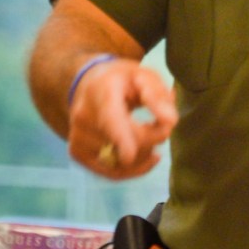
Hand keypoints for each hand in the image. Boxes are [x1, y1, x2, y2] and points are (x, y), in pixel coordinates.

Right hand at [68, 58, 177, 179]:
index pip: (109, 117)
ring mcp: (78, 136)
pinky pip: (111, 172)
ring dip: (143, 152)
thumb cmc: (123, 79)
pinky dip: (133, 169)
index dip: (120, 137)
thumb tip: (171, 122)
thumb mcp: (144, 75)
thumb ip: (158, 95)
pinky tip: (148, 156)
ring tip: (149, 132)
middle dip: (151, 138)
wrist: (90, 84)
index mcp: (102, 90)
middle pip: (122, 143)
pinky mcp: (77, 153)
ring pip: (119, 161)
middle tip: (166, 126)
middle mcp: (83, 115)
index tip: (129, 156)